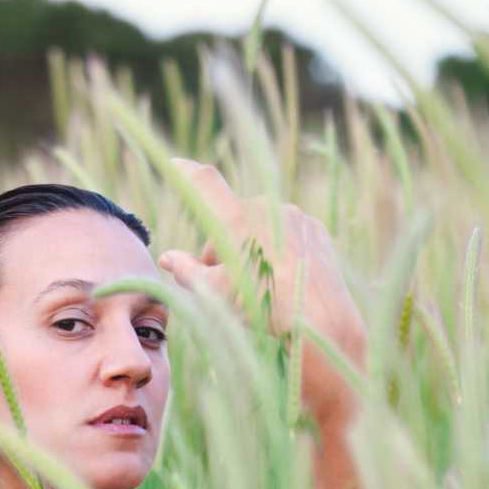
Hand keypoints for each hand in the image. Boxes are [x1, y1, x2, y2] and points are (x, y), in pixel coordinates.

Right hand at [157, 159, 367, 426]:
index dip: (188, 174)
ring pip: (261, 229)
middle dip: (223, 248)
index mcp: (236, 221)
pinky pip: (288, 235)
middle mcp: (266, 209)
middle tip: (224, 285)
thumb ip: (186, 272)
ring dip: (252, 250)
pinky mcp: (316, 230)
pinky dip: (280, 253)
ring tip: (259, 289)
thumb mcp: (214, 295)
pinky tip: (284, 283)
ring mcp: (295, 217)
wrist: (322, 325)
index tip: (177, 164)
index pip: (205, 185)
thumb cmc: (262, 310)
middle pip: (232, 222)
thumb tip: (167, 258)